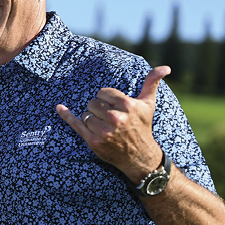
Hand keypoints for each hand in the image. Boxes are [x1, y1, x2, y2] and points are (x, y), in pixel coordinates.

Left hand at [57, 65, 167, 181]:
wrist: (140, 157)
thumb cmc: (142, 127)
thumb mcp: (148, 104)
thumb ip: (152, 83)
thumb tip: (165, 67)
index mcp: (127, 105)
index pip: (103, 92)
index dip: (107, 99)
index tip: (114, 107)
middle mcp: (115, 118)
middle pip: (93, 102)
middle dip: (98, 108)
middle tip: (109, 118)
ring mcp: (104, 131)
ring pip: (86, 114)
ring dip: (91, 118)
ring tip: (104, 126)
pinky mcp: (94, 142)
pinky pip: (76, 124)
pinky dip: (66, 116)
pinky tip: (59, 108)